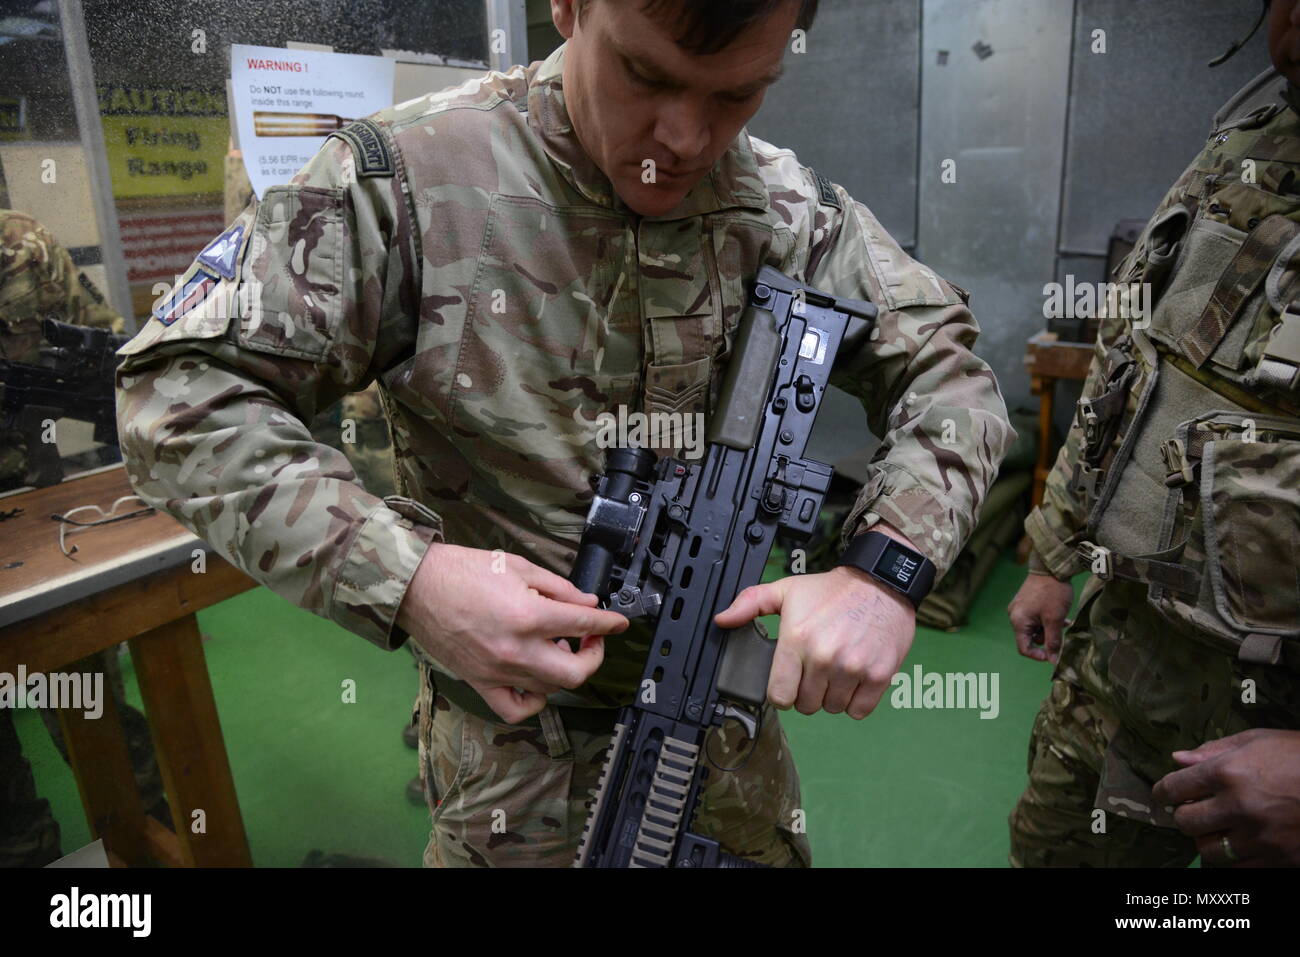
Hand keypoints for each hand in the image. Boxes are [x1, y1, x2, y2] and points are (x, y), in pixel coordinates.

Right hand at [396, 543, 628, 723]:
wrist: (417, 586)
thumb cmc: (463, 570)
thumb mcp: (519, 567)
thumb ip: (559, 589)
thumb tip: (587, 603)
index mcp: (529, 616)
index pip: (584, 625)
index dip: (608, 624)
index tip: (618, 623)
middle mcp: (517, 650)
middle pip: (575, 672)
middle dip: (593, 656)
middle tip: (591, 640)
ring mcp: (498, 671)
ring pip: (550, 690)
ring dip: (564, 671)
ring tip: (558, 649)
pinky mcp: (480, 682)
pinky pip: (515, 708)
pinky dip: (534, 700)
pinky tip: (536, 681)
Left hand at [713, 562, 914, 719]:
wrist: (881, 583)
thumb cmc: (832, 591)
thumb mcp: (787, 590)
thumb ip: (751, 604)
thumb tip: (722, 620)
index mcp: (797, 638)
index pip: (779, 695)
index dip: (781, 691)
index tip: (789, 680)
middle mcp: (824, 656)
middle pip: (806, 705)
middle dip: (807, 692)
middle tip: (815, 670)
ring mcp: (853, 668)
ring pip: (832, 708)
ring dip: (832, 696)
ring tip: (836, 671)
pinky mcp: (879, 675)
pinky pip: (859, 710)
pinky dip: (856, 701)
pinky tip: (854, 679)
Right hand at [1007, 571, 1073, 662]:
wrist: (1050, 567)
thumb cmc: (1052, 593)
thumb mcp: (1054, 619)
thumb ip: (1053, 641)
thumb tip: (1053, 661)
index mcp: (1018, 621)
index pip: (1024, 648)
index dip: (1039, 655)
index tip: (1054, 654)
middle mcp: (1015, 615)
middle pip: (1030, 638)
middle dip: (1047, 638)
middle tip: (1062, 633)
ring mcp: (1019, 607)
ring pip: (1034, 628)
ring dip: (1049, 628)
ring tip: (1064, 622)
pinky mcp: (1025, 601)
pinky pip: (1035, 618)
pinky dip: (1046, 620)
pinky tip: (1060, 615)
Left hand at [1152, 728, 1299, 866]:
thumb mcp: (1259, 740)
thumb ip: (1214, 751)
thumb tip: (1178, 759)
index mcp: (1229, 773)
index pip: (1174, 788)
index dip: (1164, 791)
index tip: (1165, 793)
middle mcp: (1239, 807)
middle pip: (1186, 822)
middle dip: (1185, 814)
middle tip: (1196, 808)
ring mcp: (1261, 837)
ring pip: (1209, 850)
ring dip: (1207, 839)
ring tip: (1218, 827)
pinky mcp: (1280, 859)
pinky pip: (1240, 868)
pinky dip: (1235, 857)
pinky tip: (1242, 842)